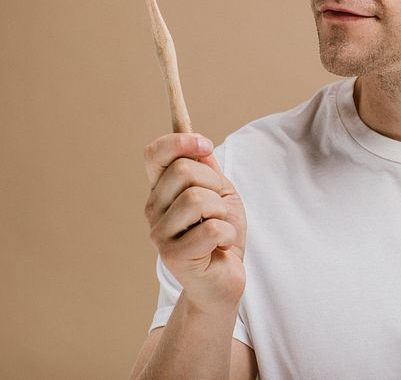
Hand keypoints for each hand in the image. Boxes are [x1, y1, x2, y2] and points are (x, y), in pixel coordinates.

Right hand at [143, 133, 247, 312]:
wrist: (225, 278)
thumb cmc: (222, 234)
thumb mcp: (220, 193)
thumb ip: (207, 169)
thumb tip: (198, 141)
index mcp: (161, 191)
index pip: (154, 154)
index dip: (179, 141)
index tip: (205, 144)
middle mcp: (153, 210)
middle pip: (184, 171)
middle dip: (215, 185)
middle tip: (218, 209)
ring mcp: (159, 234)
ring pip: (198, 199)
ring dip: (222, 213)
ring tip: (218, 230)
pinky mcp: (173, 256)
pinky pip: (212, 229)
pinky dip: (227, 235)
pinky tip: (220, 247)